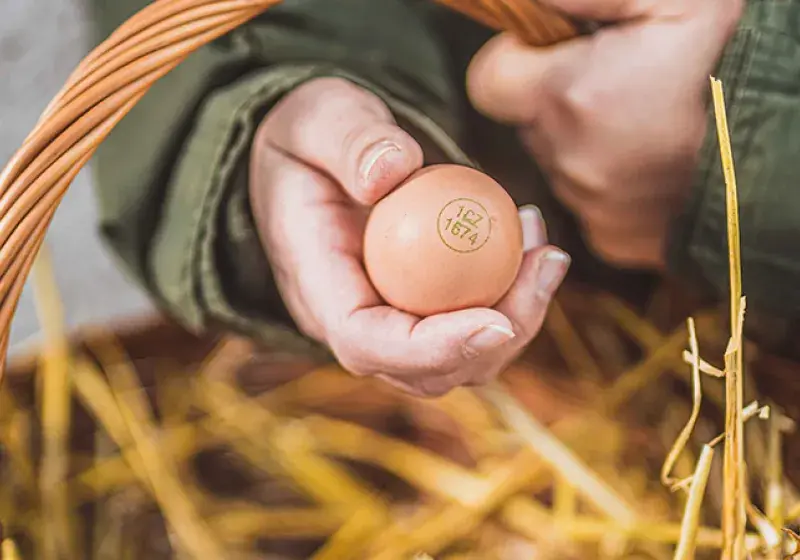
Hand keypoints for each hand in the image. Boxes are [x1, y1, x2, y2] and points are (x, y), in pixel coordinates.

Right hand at [249, 77, 569, 396]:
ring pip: (459, 358)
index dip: (434, 348)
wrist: (310, 156)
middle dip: (499, 336)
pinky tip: (531, 240)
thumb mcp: (319, 118)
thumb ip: (351, 141)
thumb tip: (395, 171)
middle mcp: (350, 320)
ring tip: (545, 247)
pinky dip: (510, 294)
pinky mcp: (416, 308)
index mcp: (315, 286)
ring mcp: (385, 320)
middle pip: (427, 370)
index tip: (497, 320)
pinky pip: (469, 323)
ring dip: (517, 315)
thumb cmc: (310, 136)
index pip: (367, 343)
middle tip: (548, 262)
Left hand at [467, 0, 742, 268]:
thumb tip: (529, 2)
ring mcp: (589, 205)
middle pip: (529, 125)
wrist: (788, 149)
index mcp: (566, 97)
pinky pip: (589, 205)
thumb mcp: (668, 2)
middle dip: (559, 102)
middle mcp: (567, 159)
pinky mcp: (611, 237)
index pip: (487, 83)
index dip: (514, 62)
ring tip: (646, 127)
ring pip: (560, 165)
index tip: (549, 54)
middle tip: (618, 86)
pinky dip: (610, 186)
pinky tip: (653, 167)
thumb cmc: (734, 66)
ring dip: (587, 144)